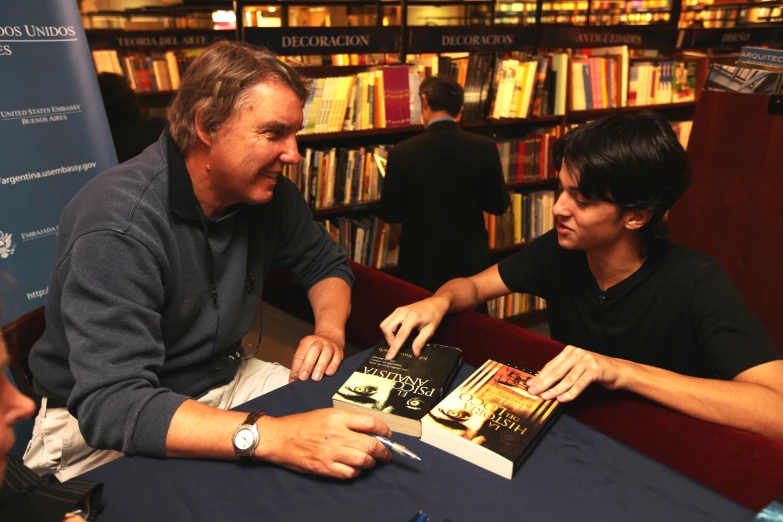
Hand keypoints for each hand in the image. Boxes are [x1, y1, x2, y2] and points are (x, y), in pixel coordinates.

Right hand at [256, 409, 391, 478]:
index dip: (384, 430)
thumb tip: (372, 430)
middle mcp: (337, 434)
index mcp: (339, 417)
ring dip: (371, 463)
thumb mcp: (327, 413)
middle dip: (384, 452)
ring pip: (364, 461)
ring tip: (370, 461)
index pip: (371, 422)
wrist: (280, 438)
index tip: (387, 435)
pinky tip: (354, 468)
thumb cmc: (303, 424)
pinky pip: (350, 473)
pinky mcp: (325, 467)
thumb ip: (349, 420)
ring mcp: (331, 452)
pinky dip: (356, 472)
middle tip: (386, 454)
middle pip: (372, 444)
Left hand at [290, 332, 343, 381]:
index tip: (295, 379)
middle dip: (308, 365)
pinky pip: (337, 358)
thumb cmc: (316, 349)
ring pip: (326, 354)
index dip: (296, 367)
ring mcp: (330, 346)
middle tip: (303, 377)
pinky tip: (329, 373)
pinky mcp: (339, 352)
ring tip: (316, 378)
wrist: (331, 337)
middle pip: (313, 351)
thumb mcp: (305, 352)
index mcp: (307, 342)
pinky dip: (333, 366)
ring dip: (320, 367)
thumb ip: (299, 365)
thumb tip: (294, 381)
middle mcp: (319, 342)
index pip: (300, 354)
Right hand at [380, 297, 448, 358]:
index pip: (400, 335)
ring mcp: (398, 310)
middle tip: (398, 348)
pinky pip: (387, 321)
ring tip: (397, 342)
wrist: (435, 303)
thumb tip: (414, 354)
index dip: (394, 347)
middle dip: (389, 341)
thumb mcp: (430, 331)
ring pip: (384, 325)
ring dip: (388, 336)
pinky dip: (389, 330)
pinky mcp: (397, 310)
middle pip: (387, 329)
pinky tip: (397, 334)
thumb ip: (420, 342)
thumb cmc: (434, 317)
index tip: (389, 357)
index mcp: (412, 317)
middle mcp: (402, 312)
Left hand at [526, 345, 624, 401]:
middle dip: (543, 383)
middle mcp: (577, 353)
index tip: (530, 385)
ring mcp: (586, 360)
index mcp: (569, 351)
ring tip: (545, 397)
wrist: (618, 371)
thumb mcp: (576, 368)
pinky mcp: (595, 370)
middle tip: (533, 392)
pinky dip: (570, 393)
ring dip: (554, 390)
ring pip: (567, 379)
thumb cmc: (595, 371)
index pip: (551, 365)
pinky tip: (562, 399)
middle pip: (556, 371)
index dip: (539, 376)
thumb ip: (562, 372)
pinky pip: (579, 384)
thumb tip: (541, 381)